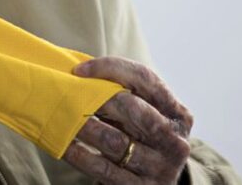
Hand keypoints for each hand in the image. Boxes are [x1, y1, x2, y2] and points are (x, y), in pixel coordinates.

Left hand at [64, 56, 193, 183]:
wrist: (150, 183)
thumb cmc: (139, 138)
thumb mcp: (143, 114)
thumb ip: (126, 92)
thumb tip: (82, 71)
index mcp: (179, 115)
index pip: (146, 79)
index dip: (111, 68)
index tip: (78, 70)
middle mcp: (175, 141)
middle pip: (134, 108)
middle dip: (98, 98)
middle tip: (70, 94)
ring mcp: (160, 168)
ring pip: (115, 140)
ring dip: (84, 125)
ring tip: (62, 115)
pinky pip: (103, 168)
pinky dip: (80, 154)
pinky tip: (64, 144)